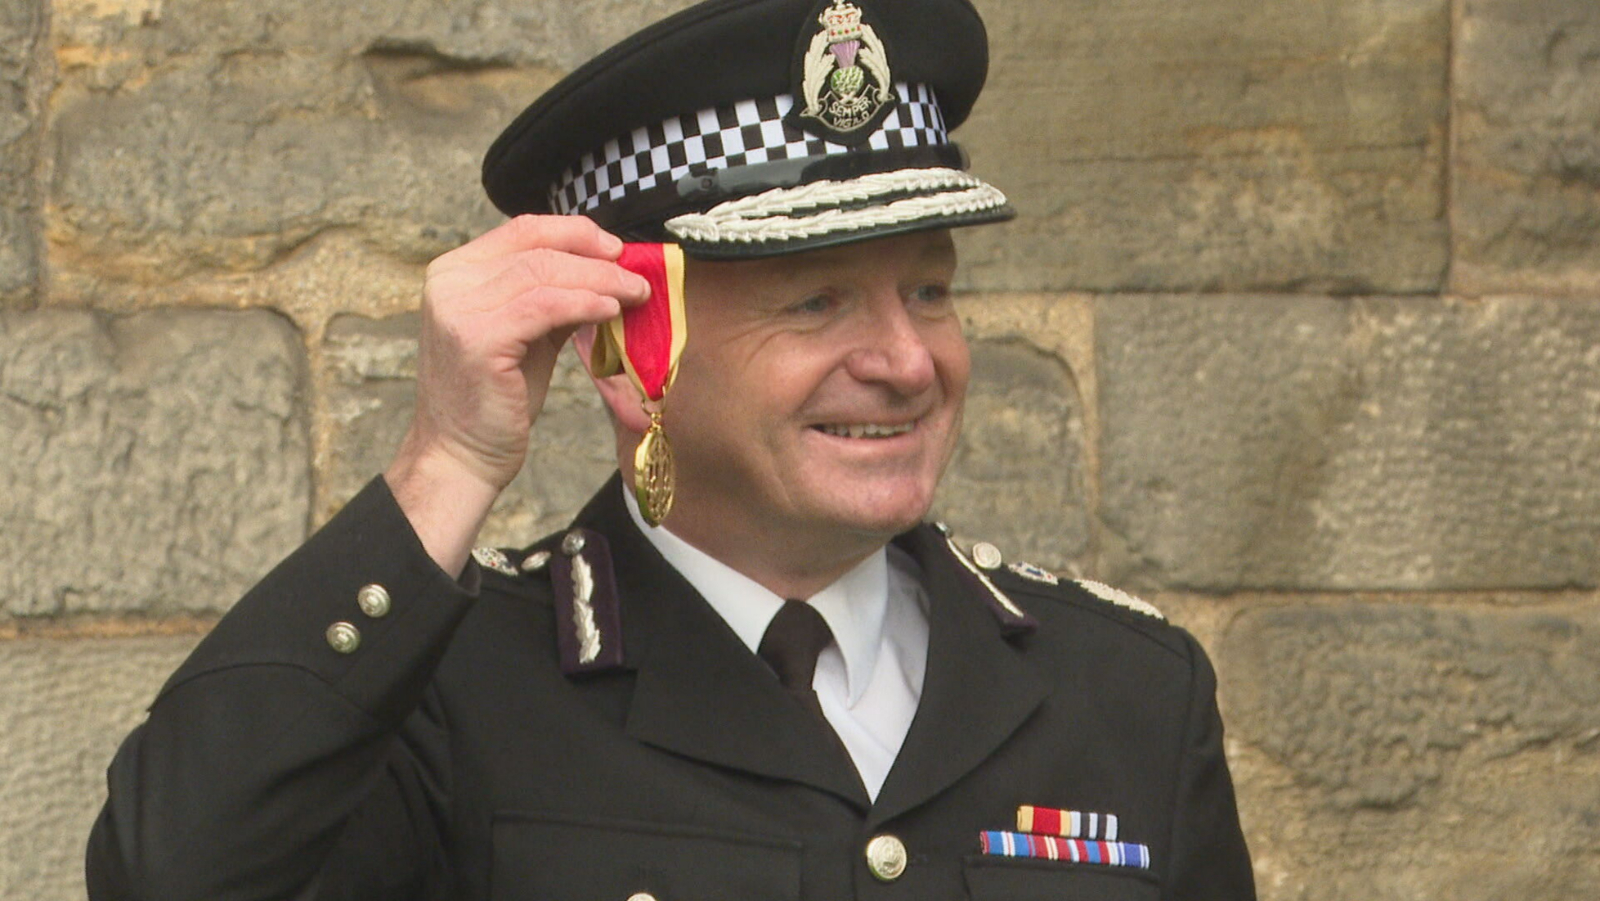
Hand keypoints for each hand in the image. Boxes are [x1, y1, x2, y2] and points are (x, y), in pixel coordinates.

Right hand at [385, 215, 650, 574]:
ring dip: (599, 280)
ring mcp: (459, 309)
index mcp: (455, 272)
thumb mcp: (526, 334)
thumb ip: (552, 298)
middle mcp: (449, 282)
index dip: (576, 232)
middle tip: (637, 277)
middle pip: (537, 248)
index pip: (523, 230)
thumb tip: (605, 270)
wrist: (460, 456)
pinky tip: (610, 311)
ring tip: (634, 294)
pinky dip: (585, 304)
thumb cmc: (496, 400)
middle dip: (596, 258)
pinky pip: (545, 307)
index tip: (617, 249)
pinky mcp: (478, 339)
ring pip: (545, 273)